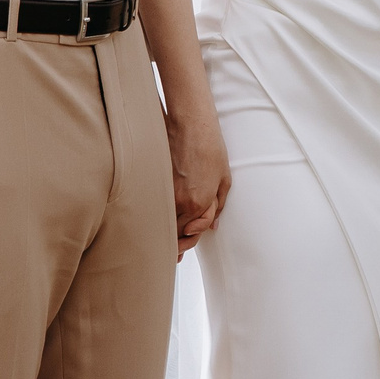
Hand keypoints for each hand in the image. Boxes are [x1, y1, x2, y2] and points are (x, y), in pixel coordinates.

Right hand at [166, 107, 230, 256]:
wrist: (191, 125)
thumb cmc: (210, 148)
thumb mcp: (224, 179)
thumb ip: (219, 206)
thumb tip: (214, 227)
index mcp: (201, 203)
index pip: (194, 232)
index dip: (190, 240)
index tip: (184, 247)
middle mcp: (182, 202)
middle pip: (176, 231)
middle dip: (176, 243)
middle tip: (173, 253)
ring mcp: (167, 193)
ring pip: (164, 221)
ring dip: (165, 233)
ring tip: (162, 243)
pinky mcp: (156, 183)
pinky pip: (156, 207)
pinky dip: (156, 216)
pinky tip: (154, 222)